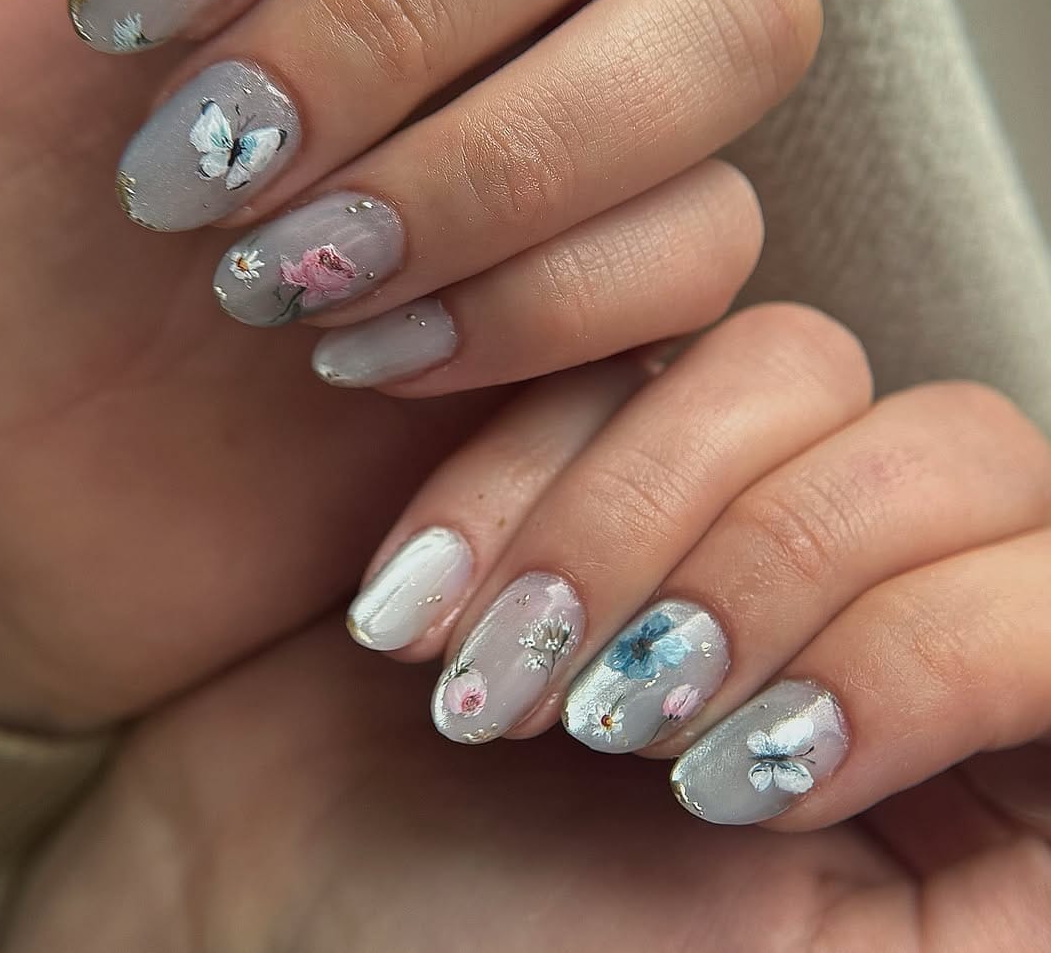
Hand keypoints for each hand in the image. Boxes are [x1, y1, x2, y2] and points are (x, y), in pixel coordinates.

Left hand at [0, 0, 818, 733]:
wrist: (17, 442)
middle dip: (397, 10)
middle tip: (207, 153)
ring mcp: (590, 78)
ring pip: (739, 9)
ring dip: (504, 159)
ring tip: (297, 272)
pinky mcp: (635, 257)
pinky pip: (716, 232)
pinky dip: (545, 303)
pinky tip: (375, 356)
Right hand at [0, 307, 1050, 949]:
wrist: (273, 924)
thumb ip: (1028, 869)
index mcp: (983, 740)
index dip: (930, 646)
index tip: (765, 772)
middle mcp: (875, 592)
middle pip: (955, 450)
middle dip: (772, 568)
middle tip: (620, 724)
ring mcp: (732, 491)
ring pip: (794, 363)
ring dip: (627, 521)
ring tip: (509, 678)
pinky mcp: (596, 428)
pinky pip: (616, 354)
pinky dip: (509, 480)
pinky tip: (422, 615)